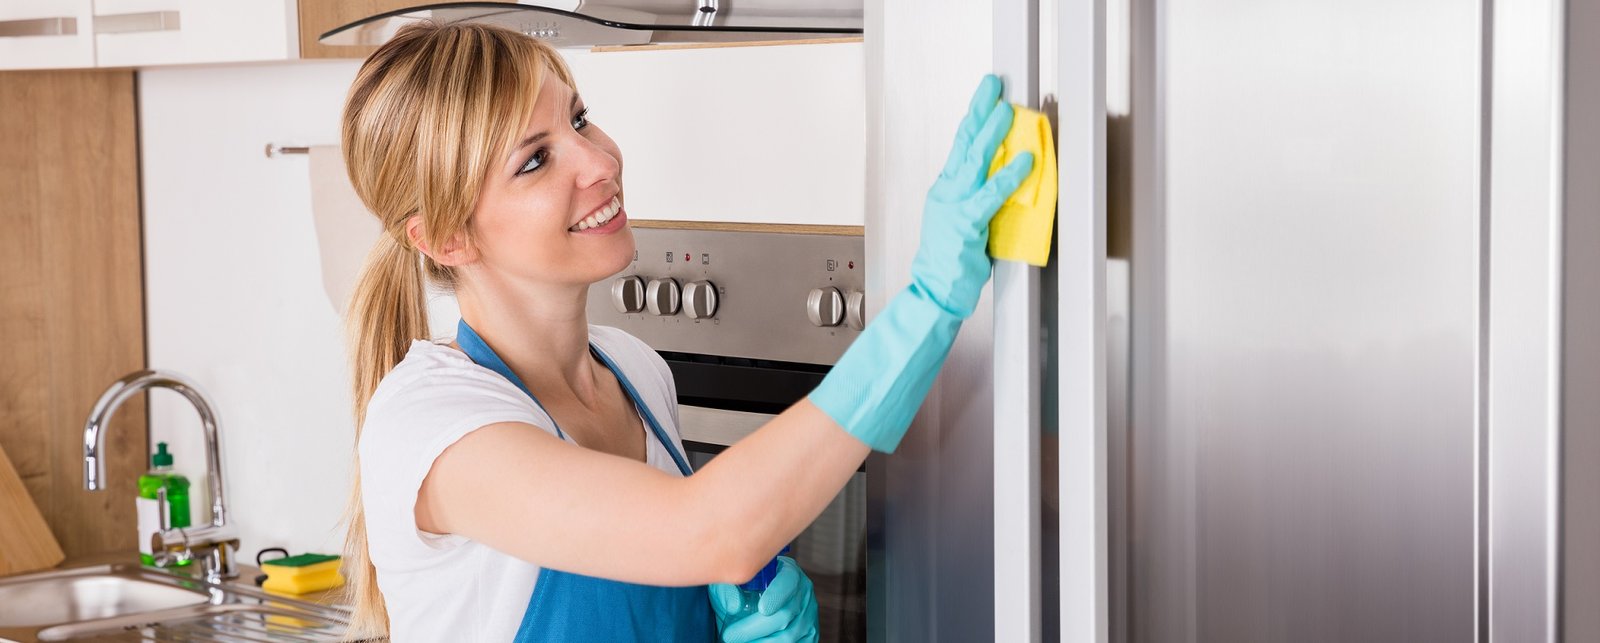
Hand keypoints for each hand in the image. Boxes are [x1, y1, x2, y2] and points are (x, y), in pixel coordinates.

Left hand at [709, 557, 817, 642]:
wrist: (751, 607)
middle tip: (730, 635)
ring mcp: (809, 617)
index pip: (788, 582)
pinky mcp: (809, 636)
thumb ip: (727, 591)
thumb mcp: (731, 586)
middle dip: (754, 628)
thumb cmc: (741, 593)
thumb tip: (734, 606)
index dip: (777, 595)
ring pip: (788, 636)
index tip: (762, 608)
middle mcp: (803, 594)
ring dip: (761, 642)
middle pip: (785, 614)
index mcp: (789, 573)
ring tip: (738, 642)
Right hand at [911, 74, 1033, 317]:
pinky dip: (1009, 176)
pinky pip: (991, 195)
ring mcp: (954, 207)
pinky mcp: (967, 224)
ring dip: (993, 134)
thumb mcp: (961, 221)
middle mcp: (947, 193)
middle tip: (992, 85)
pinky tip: (1024, 161)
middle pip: (964, 143)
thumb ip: (977, 196)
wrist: (934, 290)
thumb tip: (1002, 175)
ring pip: (974, 161)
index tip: (986, 96)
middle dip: (979, 110)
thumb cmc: (949, 261)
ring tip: (1007, 110)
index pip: (960, 146)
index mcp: (945, 190)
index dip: (974, 118)